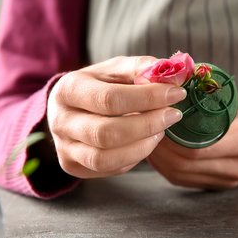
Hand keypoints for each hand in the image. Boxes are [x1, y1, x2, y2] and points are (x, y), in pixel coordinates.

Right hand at [45, 56, 186, 178]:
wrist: (70, 107)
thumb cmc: (99, 84)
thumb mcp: (117, 69)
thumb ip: (142, 69)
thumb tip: (174, 76)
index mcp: (68, 89)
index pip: (110, 99)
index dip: (148, 98)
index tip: (177, 93)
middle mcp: (60, 121)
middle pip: (107, 133)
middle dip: (147, 125)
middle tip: (173, 115)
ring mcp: (64, 147)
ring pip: (107, 158)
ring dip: (143, 146)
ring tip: (160, 131)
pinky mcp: (73, 166)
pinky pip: (110, 169)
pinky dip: (134, 157)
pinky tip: (145, 141)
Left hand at [147, 95, 237, 189]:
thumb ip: (210, 101)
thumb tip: (172, 92)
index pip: (195, 147)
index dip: (170, 135)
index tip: (155, 117)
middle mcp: (235, 167)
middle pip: (184, 165)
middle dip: (159, 148)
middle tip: (144, 128)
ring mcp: (228, 180)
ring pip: (181, 176)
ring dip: (160, 159)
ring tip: (147, 138)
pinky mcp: (222, 185)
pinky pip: (186, 180)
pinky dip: (168, 167)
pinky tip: (160, 152)